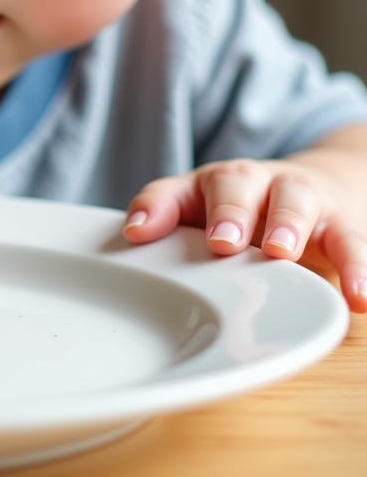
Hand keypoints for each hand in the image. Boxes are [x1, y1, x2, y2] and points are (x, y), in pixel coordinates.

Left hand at [123, 158, 366, 311]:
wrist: (314, 187)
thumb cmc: (240, 205)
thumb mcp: (198, 204)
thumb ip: (164, 212)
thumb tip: (133, 232)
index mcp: (214, 180)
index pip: (179, 189)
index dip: (162, 208)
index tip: (143, 232)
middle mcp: (256, 181)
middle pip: (241, 185)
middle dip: (230, 211)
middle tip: (223, 242)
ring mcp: (300, 198)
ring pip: (296, 201)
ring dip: (287, 224)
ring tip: (281, 253)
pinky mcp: (340, 224)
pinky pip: (352, 242)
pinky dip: (358, 267)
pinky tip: (360, 297)